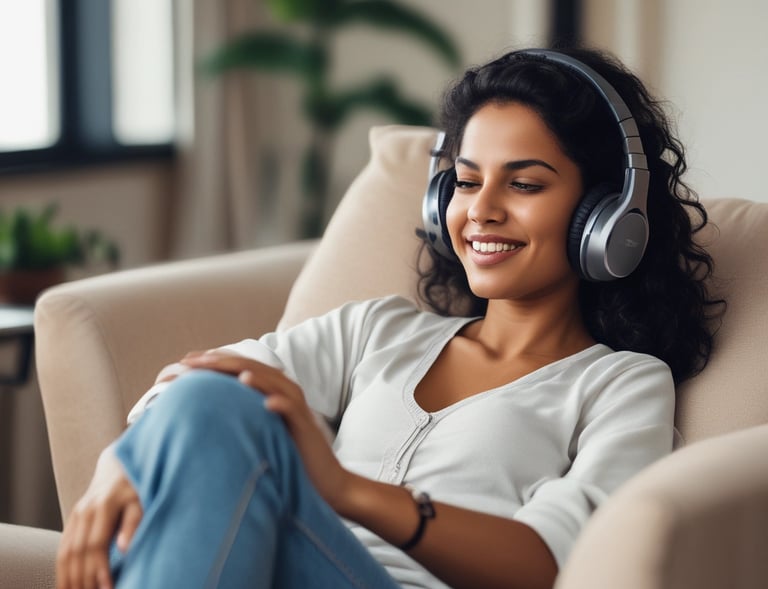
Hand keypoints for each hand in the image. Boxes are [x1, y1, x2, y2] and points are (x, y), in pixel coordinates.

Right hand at [57, 446, 141, 588]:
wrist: (121, 463)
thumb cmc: (138, 483)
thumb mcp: (143, 498)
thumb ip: (134, 522)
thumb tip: (124, 548)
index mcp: (105, 505)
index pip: (96, 544)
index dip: (100, 569)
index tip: (108, 588)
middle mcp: (85, 510)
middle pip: (77, 552)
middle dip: (83, 579)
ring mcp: (76, 514)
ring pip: (65, 552)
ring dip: (68, 578)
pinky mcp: (73, 519)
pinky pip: (63, 547)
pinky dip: (63, 569)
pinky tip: (68, 584)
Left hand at [181, 352, 352, 509]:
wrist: (326, 483)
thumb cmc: (289, 460)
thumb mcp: (260, 434)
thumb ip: (242, 420)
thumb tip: (206, 418)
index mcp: (272, 393)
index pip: (240, 369)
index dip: (213, 362)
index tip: (183, 362)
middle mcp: (285, 393)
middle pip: (250, 367)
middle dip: (217, 361)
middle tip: (188, 360)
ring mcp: (296, 408)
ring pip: (269, 379)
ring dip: (242, 370)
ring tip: (214, 366)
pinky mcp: (305, 425)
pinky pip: (289, 407)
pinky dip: (275, 398)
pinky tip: (256, 392)